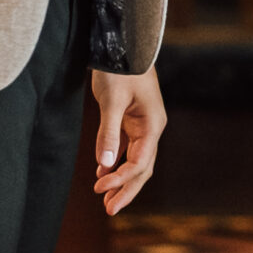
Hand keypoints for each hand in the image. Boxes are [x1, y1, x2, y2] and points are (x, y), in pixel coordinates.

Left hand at [91, 67, 165, 214]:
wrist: (123, 42)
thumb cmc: (120, 68)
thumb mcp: (112, 100)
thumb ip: (108, 132)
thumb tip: (103, 165)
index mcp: (153, 124)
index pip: (140, 162)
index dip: (121, 178)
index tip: (99, 188)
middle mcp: (152, 127)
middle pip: (143, 167)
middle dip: (126, 189)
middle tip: (109, 210)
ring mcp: (143, 124)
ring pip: (136, 160)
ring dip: (122, 179)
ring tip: (106, 199)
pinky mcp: (132, 120)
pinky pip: (127, 148)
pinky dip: (116, 162)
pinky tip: (102, 173)